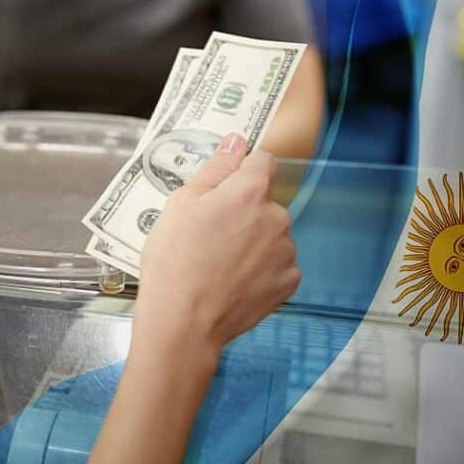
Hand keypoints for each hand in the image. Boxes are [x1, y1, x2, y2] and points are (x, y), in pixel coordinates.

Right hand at [136, 133, 300, 356]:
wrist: (183, 322)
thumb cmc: (175, 261)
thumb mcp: (182, 204)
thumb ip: (216, 169)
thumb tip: (236, 140)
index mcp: (250, 191)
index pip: (262, 160)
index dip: (242, 169)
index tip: (225, 186)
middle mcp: (277, 217)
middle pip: (265, 201)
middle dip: (243, 211)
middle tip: (210, 234)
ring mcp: (286, 251)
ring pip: (271, 234)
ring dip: (253, 241)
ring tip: (218, 262)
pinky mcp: (289, 282)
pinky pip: (277, 264)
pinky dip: (260, 269)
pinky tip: (233, 280)